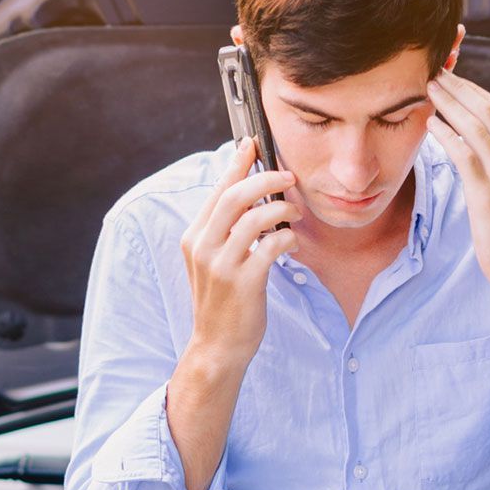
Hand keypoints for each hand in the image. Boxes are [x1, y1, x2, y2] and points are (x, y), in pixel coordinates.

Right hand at [177, 137, 302, 378]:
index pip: (218, 190)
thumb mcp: (214, 260)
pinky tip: (293, 244)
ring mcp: (221, 265)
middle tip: (289, 177)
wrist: (217, 346)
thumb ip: (225, 230)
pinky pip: (271, 246)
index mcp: (194, 236)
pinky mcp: (242, 282)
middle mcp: (202, 246)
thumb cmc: (223, 301)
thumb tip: (251, 194)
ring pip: (255, 217)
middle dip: (267, 179)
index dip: (237, 164)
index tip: (254, 143)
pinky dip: (288, 238)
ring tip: (296, 214)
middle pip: (235, 195)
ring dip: (283, 209)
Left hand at [424, 68, 489, 302]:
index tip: (454, 79)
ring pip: (476, 126)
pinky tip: (431, 124)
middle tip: (436, 74)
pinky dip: (446, 134)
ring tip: (429, 89)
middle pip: (488, 110)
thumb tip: (473, 144)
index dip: (475, 92)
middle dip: (460, 89)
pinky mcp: (488, 191)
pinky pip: (464, 153)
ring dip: (450, 104)